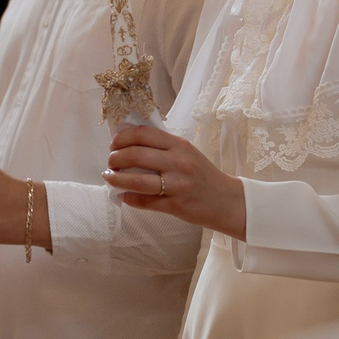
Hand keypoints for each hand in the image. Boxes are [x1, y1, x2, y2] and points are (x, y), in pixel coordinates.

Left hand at [104, 124, 246, 238]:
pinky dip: (129, 198)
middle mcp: (178, 162)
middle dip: (115, 158)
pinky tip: (123, 196)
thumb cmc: (203, 175)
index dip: (122, 138)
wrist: (228, 200)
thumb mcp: (187, 153)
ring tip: (109, 178)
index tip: (114, 144)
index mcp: (179, 145)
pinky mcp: (176, 205)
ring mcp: (178, 185)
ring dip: (116, 179)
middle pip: (135, 155)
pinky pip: (145, 202)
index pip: (143, 134)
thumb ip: (162, 147)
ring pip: (137, 181)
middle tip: (110, 162)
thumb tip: (127, 143)